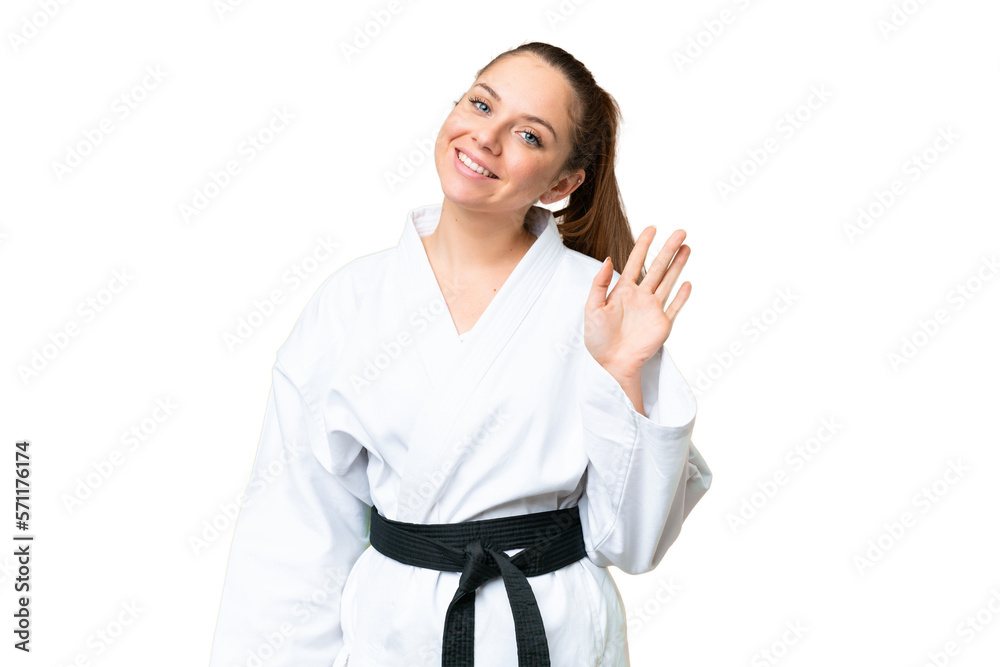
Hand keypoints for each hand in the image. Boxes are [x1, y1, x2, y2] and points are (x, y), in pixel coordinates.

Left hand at [584, 226, 690, 380]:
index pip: (635, 262)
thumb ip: (599, 284)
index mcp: (623, 291)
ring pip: (669, 282)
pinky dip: (682, 296)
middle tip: (681, 232)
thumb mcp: (592, 308)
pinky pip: (674, 307)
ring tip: (687, 248)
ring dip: (678, 265)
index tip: (652, 228)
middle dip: (668, 249)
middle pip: (658, 268)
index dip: (643, 245)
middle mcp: (640, 297)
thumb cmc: (597, 339)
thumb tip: (607, 260)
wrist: (610, 364)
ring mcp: (652, 310)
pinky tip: (687, 283)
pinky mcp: (662, 325)